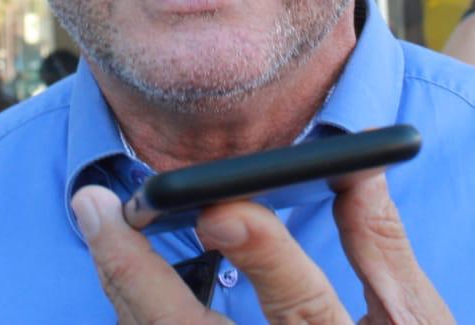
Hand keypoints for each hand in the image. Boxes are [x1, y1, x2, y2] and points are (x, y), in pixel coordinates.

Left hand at [70, 173, 452, 323]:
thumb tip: (356, 165)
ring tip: (105, 230)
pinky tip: (129, 287)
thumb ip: (381, 247)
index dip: (263, 254)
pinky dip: (138, 321)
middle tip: (93, 205)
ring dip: (125, 294)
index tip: (220, 208)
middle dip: (134, 273)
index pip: (301, 306)